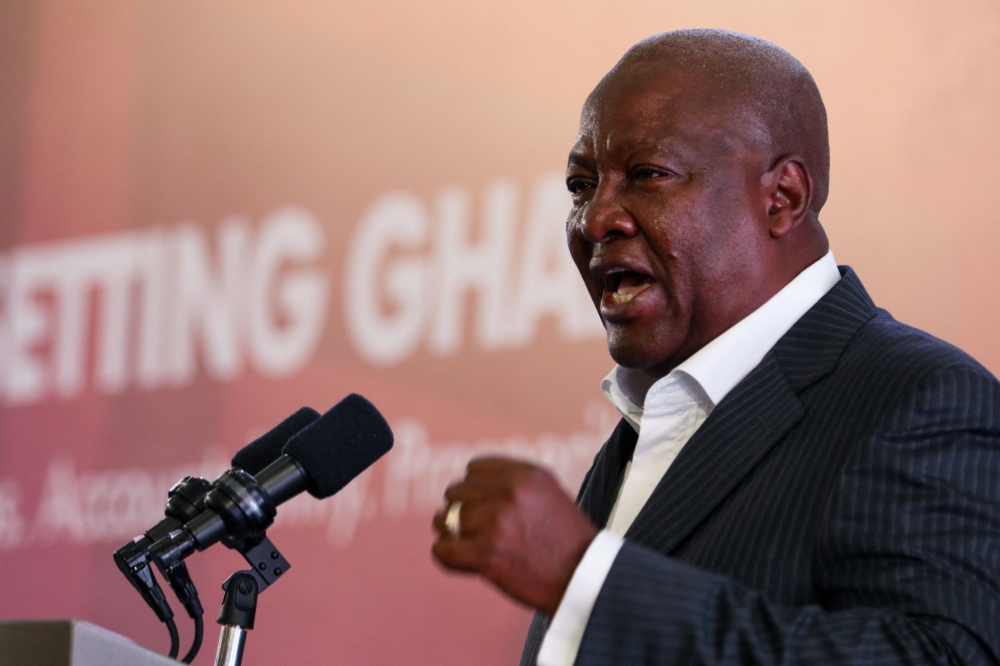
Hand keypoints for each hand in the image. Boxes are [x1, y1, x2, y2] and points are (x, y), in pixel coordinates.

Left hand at [432, 457, 597, 614]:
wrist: (585, 578)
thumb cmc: (567, 539)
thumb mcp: (548, 493)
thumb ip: (513, 482)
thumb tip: (469, 481)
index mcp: (526, 474)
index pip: (474, 468)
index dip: (474, 487)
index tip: (482, 504)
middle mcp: (509, 492)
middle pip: (457, 492)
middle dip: (461, 509)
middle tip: (473, 527)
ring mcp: (496, 523)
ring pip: (448, 520)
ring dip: (451, 532)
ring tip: (463, 542)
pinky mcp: (487, 554)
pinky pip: (443, 550)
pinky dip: (445, 554)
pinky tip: (457, 557)